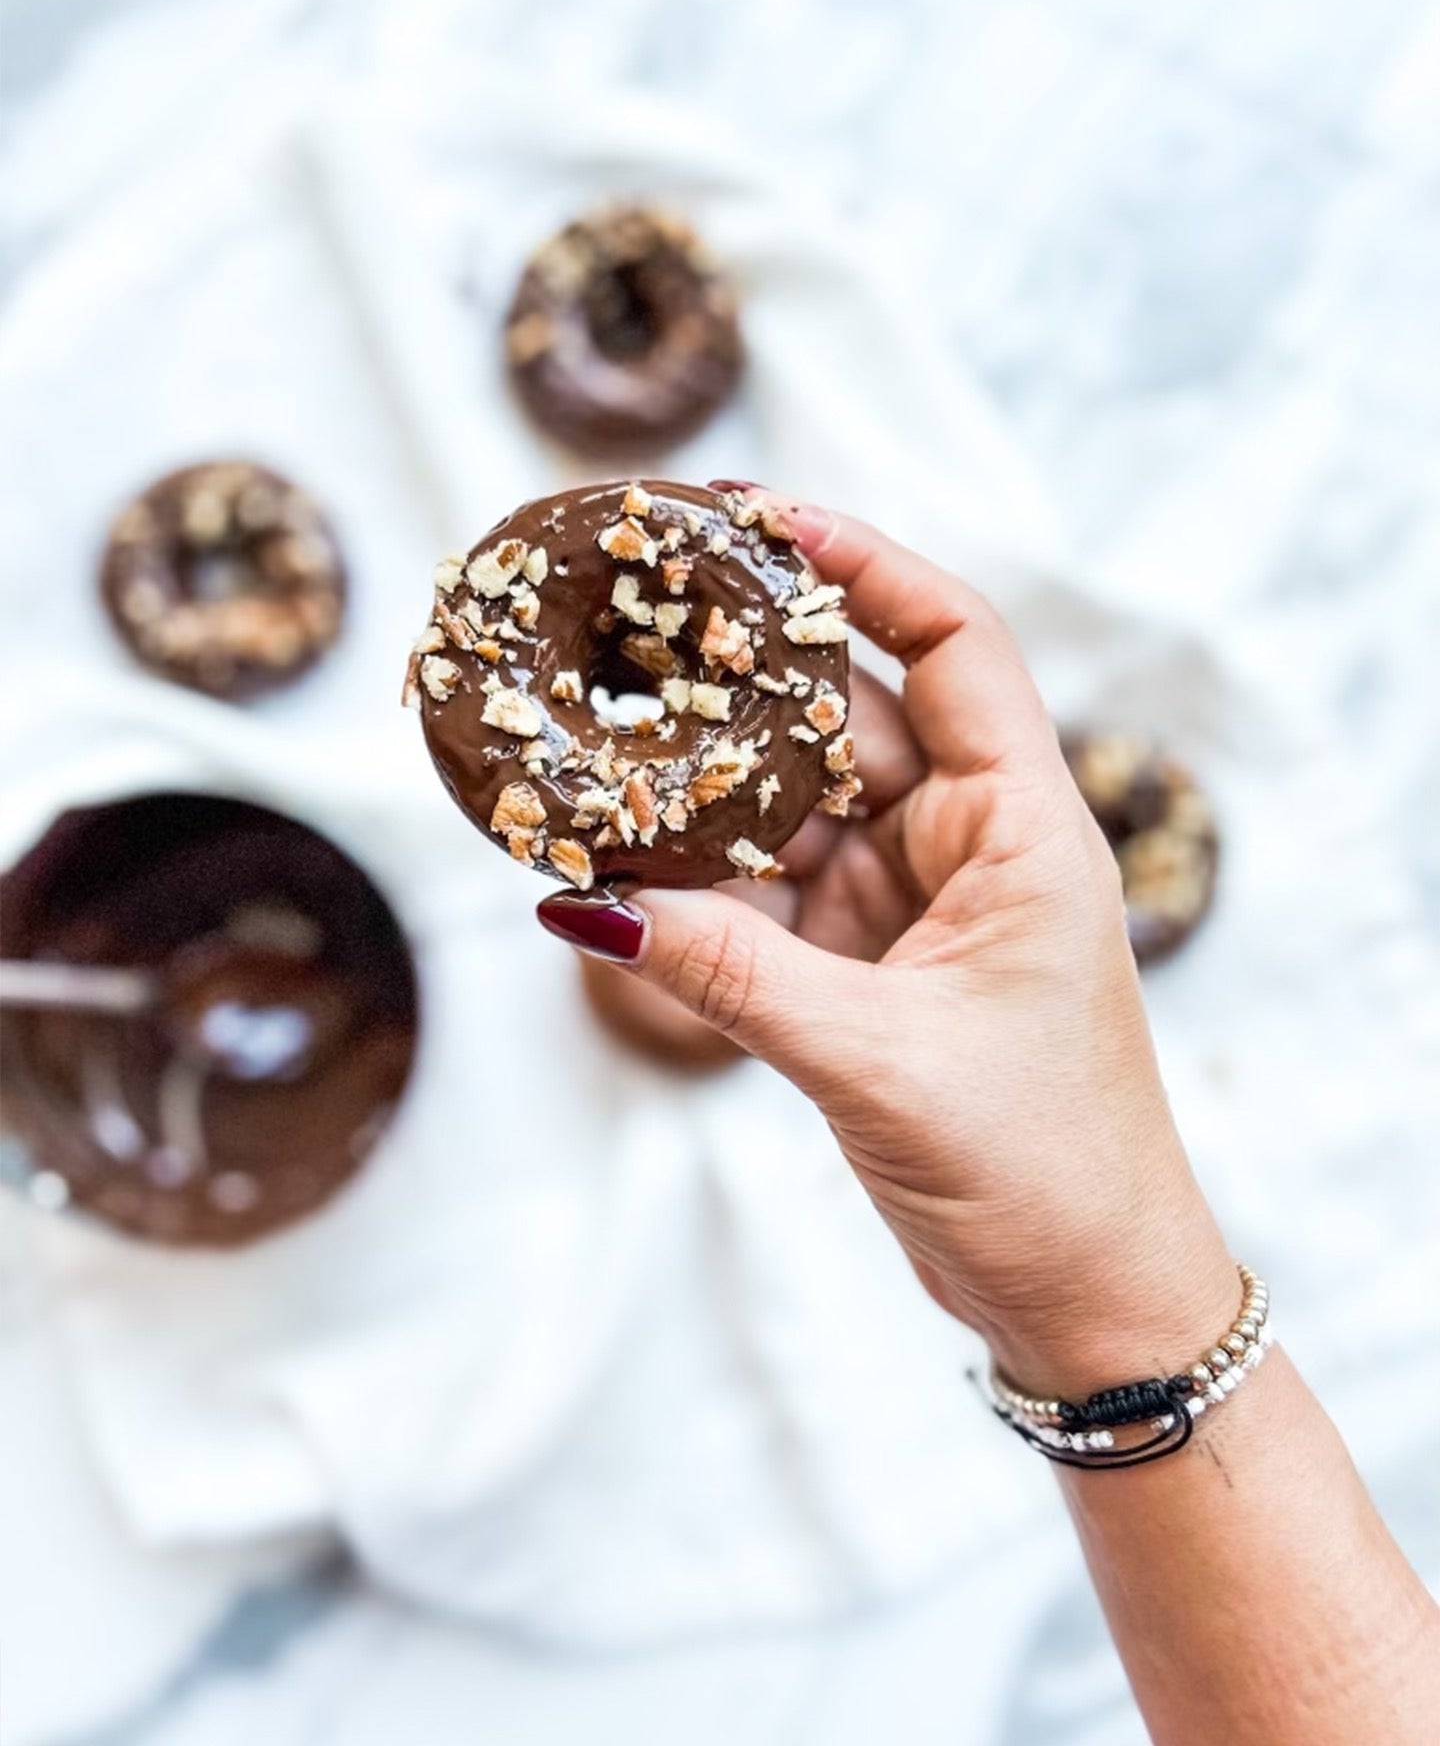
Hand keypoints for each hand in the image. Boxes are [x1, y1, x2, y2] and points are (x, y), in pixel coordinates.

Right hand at [539, 493, 1237, 1393]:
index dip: (867, 568)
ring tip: (598, 752)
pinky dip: (700, 888)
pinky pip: (769, 900)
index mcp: (1024, 831)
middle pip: (850, 719)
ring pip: (794, 813)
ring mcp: (914, 910)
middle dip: (746, 677)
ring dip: (705, 795)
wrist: (1085, 1297)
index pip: (955, 645)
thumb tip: (581, 903)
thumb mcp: (875, 1059)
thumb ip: (727, 973)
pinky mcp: (869, 974)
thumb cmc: (1041, 1169)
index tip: (763, 518)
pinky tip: (617, 869)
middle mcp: (970, 849)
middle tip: (637, 621)